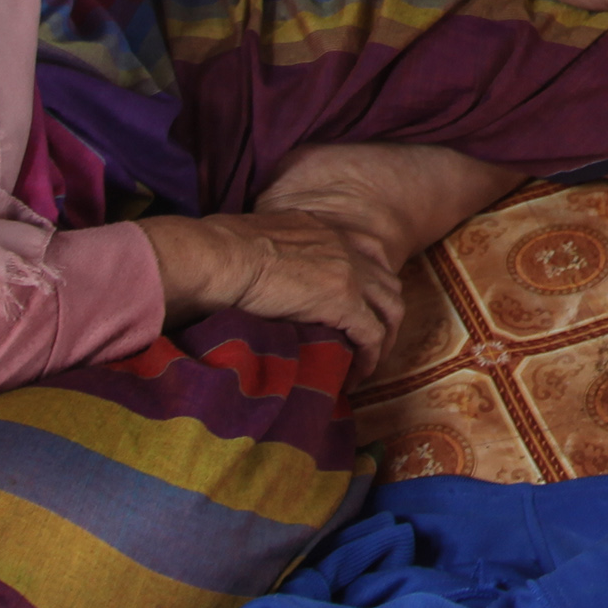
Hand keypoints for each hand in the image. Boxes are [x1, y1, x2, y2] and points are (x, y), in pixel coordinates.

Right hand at [139, 210, 408, 363]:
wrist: (218, 257)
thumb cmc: (217, 252)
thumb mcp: (253, 243)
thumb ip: (269, 256)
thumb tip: (253, 277)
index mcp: (322, 231)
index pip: (362, 259)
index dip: (366, 289)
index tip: (355, 315)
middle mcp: (343, 247)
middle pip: (386, 283)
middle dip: (384, 315)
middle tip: (369, 345)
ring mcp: (348, 273)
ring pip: (389, 309)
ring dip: (382, 340)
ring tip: (366, 365)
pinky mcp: (344, 301)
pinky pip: (372, 335)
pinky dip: (369, 358)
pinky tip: (356, 376)